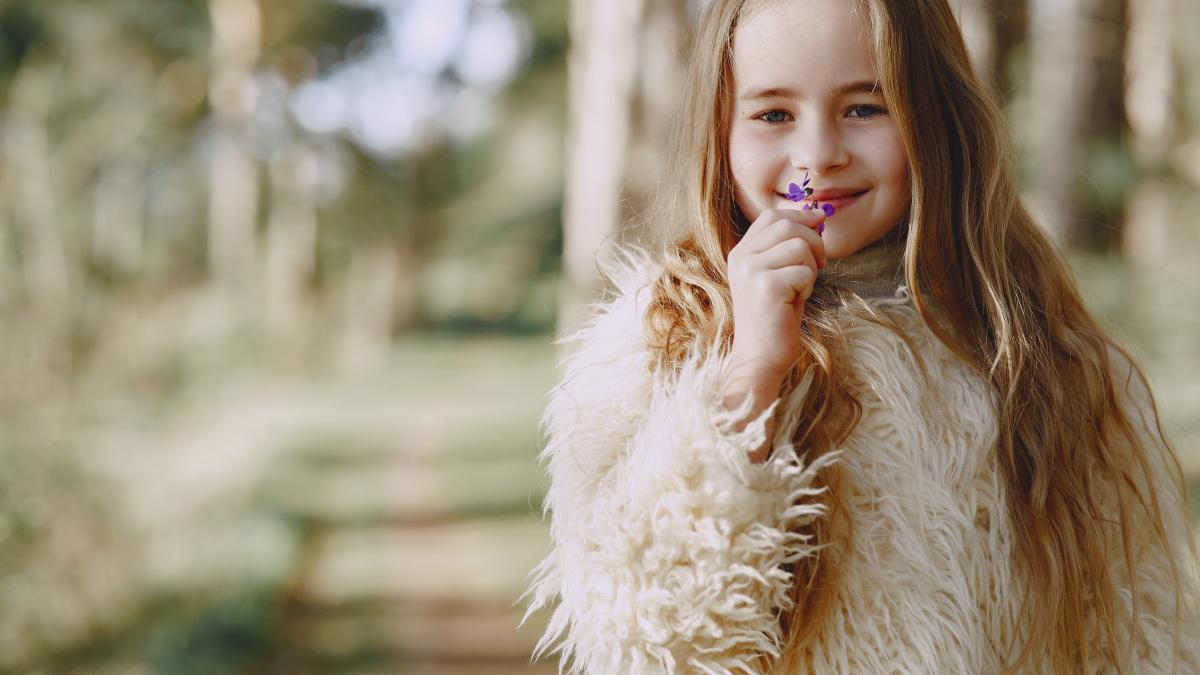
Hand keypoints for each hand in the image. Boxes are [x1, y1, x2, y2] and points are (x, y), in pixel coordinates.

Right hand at [725, 207, 826, 379]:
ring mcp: (751, 271)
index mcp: (740, 253)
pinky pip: (805, 271)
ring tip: (801, 288)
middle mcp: (741, 258)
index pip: (770, 216)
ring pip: (799, 246)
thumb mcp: (775, 275)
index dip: (799, 215)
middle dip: (814, 241)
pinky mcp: (767, 286)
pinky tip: (796, 302)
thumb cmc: (774, 318)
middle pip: (787, 225)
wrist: (759, 356)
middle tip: (820, 264)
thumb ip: (786, 247)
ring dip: (811, 266)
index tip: (819, 224)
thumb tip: (817, 215)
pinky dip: (809, 287)